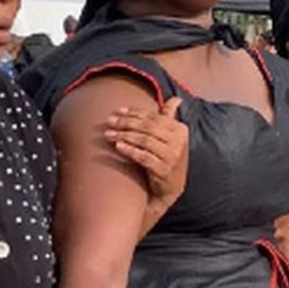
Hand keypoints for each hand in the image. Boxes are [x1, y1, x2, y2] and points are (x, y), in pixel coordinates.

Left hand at [105, 97, 188, 237]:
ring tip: (108, 134)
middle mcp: (178, 142)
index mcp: (179, 129)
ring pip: (144, 140)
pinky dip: (130, 150)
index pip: (153, 117)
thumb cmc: (167, 158)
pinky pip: (143, 157)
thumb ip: (169, 117)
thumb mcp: (171, 137)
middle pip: (148, 127)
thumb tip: (176, 99)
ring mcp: (172, 156)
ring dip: (124, 135)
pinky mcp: (163, 170)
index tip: (118, 111)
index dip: (134, 113)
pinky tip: (118, 147)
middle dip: (126, 123)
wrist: (171, 188)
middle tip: (109, 121)